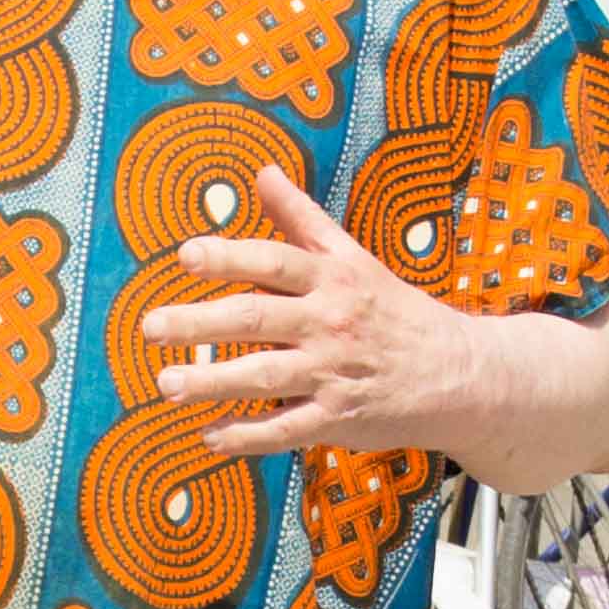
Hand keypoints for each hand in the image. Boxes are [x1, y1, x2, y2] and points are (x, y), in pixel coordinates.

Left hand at [140, 163, 476, 460]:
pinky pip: (285, 429)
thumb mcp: (353, 257)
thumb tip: (262, 172)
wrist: (458, 373)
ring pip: (264, 376)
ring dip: (213, 381)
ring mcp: (332, 373)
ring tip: (167, 384)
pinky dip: (247, 436)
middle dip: (200, 323)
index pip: (274, 262)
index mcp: (332, 278)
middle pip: (257, 319)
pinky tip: (209, 436)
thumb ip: (302, 218)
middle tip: (150, 327)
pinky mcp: (337, 419)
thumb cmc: (395, 311)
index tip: (187, 256)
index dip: (230, 257)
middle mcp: (329, 323)